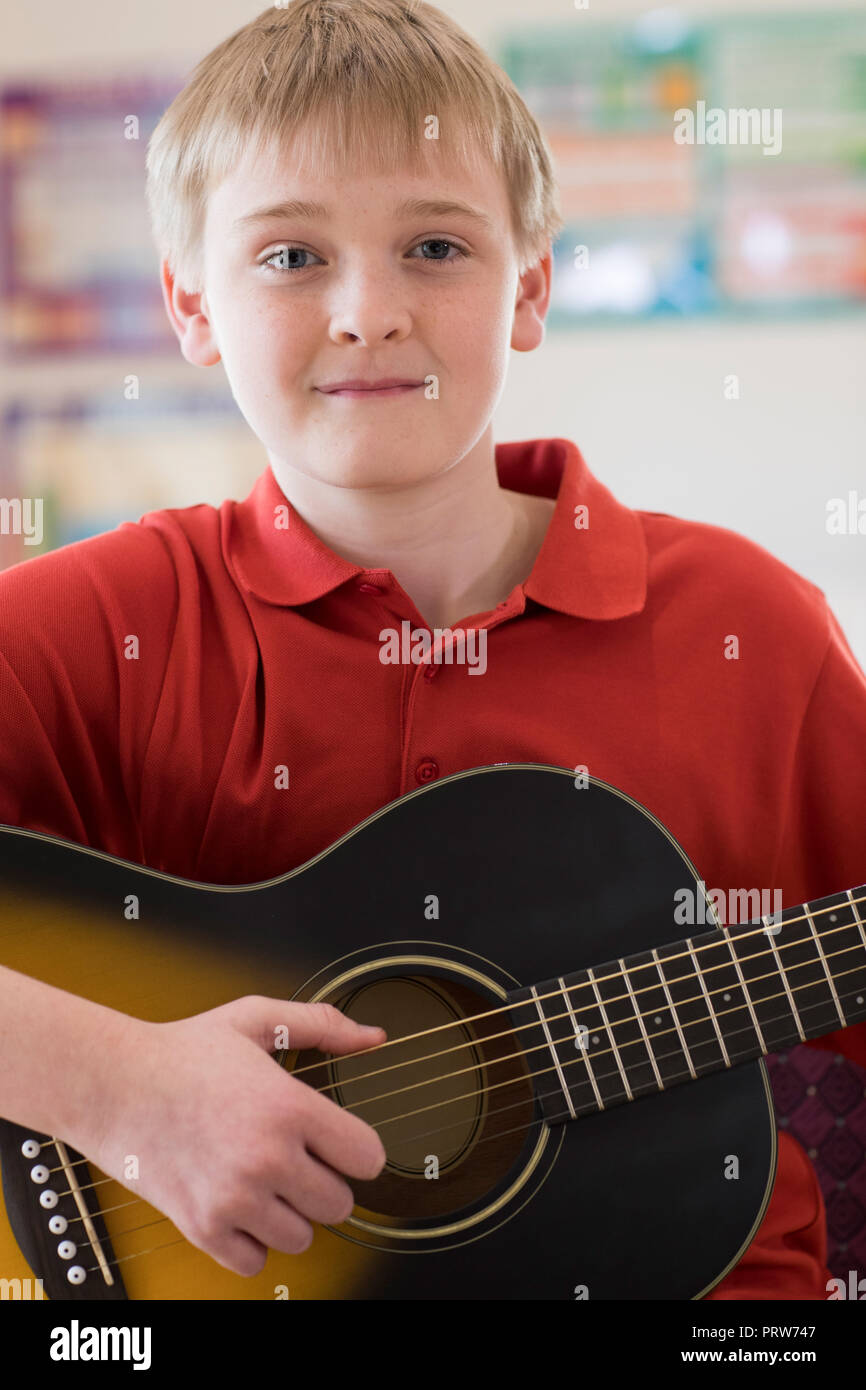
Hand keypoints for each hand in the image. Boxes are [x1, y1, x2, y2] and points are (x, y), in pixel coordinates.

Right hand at [83, 997, 386, 1275]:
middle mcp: (266, 1158)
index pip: (368, 1158)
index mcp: (289, 1107)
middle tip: (292, 1157)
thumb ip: (323, 1025)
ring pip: (302, 1238)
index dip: (356, 1149)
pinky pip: (256, 1261)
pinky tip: (237, 1203)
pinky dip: (250, 1241)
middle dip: (322, 1181)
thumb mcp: (257, 1021)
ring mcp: (234, 1198)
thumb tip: (375, 1037)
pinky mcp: (202, 1228)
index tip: (336, 1143)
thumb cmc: (184, 1051)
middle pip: (340, 1204)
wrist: (113, 1083)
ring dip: (289, 1214)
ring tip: (261, 1178)